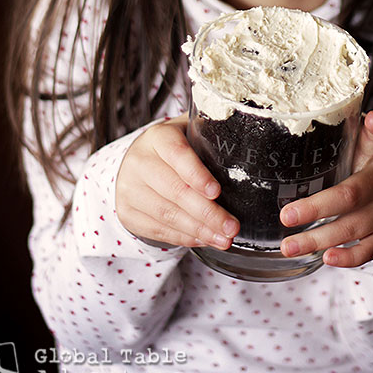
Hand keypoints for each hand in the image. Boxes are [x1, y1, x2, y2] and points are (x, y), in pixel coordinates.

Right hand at [116, 114, 239, 249]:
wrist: (133, 163)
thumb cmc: (171, 148)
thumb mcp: (186, 132)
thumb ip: (209, 133)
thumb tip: (245, 138)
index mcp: (158, 137)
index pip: (177, 154)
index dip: (197, 174)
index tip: (216, 191)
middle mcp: (139, 161)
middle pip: (175, 190)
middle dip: (208, 213)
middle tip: (232, 226)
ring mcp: (130, 189)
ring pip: (167, 214)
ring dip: (199, 230)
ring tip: (224, 239)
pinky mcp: (127, 212)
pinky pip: (158, 229)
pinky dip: (184, 237)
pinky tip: (204, 239)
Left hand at [279, 111, 372, 267]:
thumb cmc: (372, 165)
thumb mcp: (367, 145)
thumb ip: (355, 131)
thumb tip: (329, 108)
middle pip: (350, 196)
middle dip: (316, 208)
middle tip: (285, 216)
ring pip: (354, 228)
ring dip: (319, 239)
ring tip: (288, 246)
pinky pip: (369, 251)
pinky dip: (347, 257)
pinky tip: (324, 258)